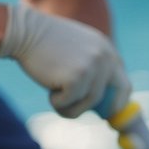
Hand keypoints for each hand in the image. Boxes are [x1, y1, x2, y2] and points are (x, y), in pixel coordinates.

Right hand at [0, 3, 131, 117]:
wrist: (25, 31)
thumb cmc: (46, 43)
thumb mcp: (79, 49)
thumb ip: (93, 68)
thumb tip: (99, 99)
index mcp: (107, 49)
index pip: (123, 83)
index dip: (116, 101)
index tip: (107, 113)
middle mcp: (105, 58)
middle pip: (115, 96)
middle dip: (105, 110)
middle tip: (94, 116)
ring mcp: (92, 67)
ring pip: (88, 104)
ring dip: (70, 105)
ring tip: (53, 91)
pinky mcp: (77, 78)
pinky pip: (70, 105)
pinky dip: (57, 103)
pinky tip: (47, 85)